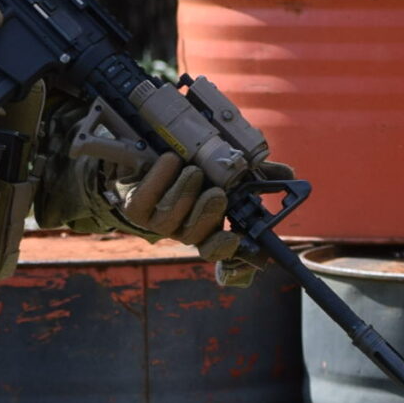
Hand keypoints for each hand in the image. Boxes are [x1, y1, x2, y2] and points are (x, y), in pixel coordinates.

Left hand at [109, 151, 228, 250]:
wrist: (144, 154)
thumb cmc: (188, 161)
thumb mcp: (215, 167)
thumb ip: (236, 172)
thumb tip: (270, 167)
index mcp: (204, 225)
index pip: (214, 248)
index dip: (222, 246)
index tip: (233, 235)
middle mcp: (179, 229)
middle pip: (192, 235)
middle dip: (206, 213)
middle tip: (217, 192)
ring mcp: (154, 221)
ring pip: (168, 217)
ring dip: (184, 192)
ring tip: (193, 170)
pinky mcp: (133, 208)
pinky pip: (145, 199)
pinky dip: (160, 177)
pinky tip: (171, 160)